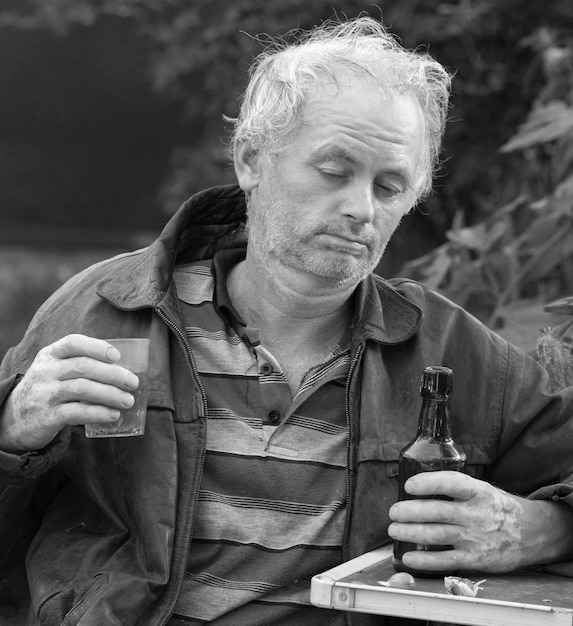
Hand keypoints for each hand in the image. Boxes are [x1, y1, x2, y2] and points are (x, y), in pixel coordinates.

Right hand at [0, 334, 139, 452]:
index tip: (117, 356)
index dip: (97, 347)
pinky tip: (113, 415)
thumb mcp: (54, 369)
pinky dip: (98, 413)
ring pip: (82, 389)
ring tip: (128, 400)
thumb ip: (80, 364)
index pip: (73, 343)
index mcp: (50, 355)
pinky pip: (76, 413)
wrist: (14, 418)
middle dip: (113, 374)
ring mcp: (45, 394)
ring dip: (110, 394)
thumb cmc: (47, 389)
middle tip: (133, 382)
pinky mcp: (47, 416)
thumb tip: (123, 369)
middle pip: (83, 367)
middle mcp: (46, 371)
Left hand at [388, 471, 572, 572]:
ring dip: (412, 533)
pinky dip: (426, 560)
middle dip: (411, 511)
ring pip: (438, 534)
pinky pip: (447, 560)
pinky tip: (409, 557)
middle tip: (393, 512)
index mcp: (478, 492)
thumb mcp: (481, 489)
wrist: (531, 532)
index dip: (428, 483)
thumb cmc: (496, 507)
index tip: (409, 485)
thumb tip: (417, 485)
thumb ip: (455, 488)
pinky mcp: (476, 559)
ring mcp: (476, 537)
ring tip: (394, 530)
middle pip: (439, 511)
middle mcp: (476, 514)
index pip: (452, 483)